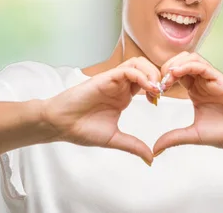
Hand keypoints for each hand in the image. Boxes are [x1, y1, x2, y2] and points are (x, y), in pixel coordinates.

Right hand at [42, 57, 161, 164]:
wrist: (60, 125)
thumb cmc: (82, 129)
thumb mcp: (114, 139)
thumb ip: (133, 146)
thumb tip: (151, 159)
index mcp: (123, 96)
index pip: (147, 82)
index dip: (158, 88)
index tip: (160, 101)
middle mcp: (120, 85)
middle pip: (146, 68)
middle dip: (158, 77)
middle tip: (162, 93)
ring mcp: (113, 80)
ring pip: (139, 64)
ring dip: (151, 74)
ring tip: (156, 90)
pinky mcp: (105, 78)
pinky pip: (128, 70)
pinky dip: (141, 76)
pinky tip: (147, 89)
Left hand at [153, 52, 222, 155]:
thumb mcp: (194, 135)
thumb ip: (174, 138)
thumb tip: (155, 149)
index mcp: (195, 91)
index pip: (174, 75)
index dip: (161, 80)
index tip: (153, 94)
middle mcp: (202, 82)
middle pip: (179, 61)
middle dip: (165, 69)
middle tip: (157, 85)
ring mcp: (211, 79)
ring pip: (190, 58)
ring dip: (174, 64)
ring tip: (166, 79)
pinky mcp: (220, 79)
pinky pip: (201, 64)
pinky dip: (187, 65)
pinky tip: (176, 74)